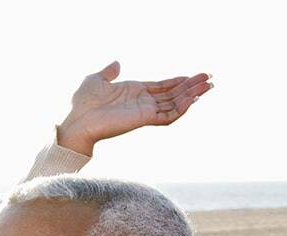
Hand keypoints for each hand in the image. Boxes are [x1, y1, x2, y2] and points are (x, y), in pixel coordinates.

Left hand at [56, 61, 212, 155]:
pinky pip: (168, 115)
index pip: (162, 87)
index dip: (178, 81)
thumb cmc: (82, 103)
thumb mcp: (96, 80)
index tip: (195, 76)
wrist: (76, 120)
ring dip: (192, 96)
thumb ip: (109, 72)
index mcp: (133, 92)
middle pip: (173, 95)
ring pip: (174, 104)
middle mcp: (142, 102)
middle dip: (191, 87)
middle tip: (209, 80)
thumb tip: (117, 63)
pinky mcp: (143, 119)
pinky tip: (193, 98)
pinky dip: (181, 107)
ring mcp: (144, 111)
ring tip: (207, 87)